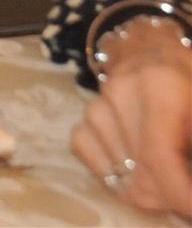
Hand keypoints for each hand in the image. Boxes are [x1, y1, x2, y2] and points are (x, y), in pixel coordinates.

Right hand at [71, 29, 191, 216]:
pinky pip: (100, 170)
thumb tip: (188, 185)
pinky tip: (138, 173)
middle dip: (166, 196)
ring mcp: (94, 109)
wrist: (155, 54)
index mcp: (159, 86)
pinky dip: (119, 181)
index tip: (190, 208)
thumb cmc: (188, 83)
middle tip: (184, 196)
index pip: (159, 155)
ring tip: (167, 179)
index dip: (177, 192)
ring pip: (120, 177)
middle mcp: (118, 94)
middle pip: (140, 173)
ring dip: (147, 191)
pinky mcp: (82, 123)